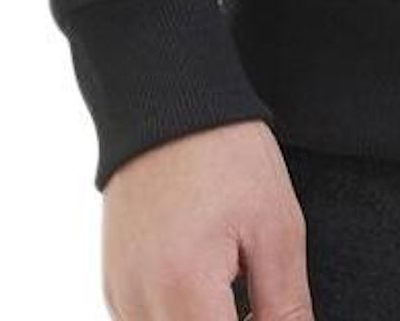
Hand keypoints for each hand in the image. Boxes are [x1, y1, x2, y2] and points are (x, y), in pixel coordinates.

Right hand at [100, 119, 311, 319]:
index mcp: (184, 289)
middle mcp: (140, 303)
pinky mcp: (114, 285)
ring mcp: (121, 296)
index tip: (273, 313)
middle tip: (260, 305)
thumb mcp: (275, 226)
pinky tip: (210, 292)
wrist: (168, 101)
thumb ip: (284, 304)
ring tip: (237, 298)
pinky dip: (178, 318)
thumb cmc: (226, 154)